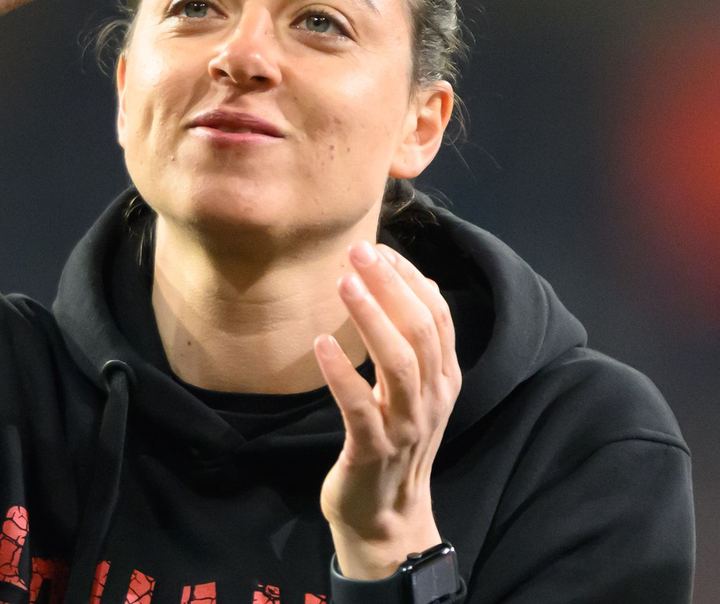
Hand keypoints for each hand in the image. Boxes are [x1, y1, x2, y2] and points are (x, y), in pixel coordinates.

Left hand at [312, 241, 461, 579]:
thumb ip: (417, 343)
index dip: (411, 280)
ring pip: (397, 363)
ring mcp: (406, 426)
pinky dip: (341, 373)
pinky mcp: (373, 449)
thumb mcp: (414, 390)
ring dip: (371, 318)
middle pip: (419, 332)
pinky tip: (322, 343)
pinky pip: (359, 406)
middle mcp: (432, 399)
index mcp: (444, 379)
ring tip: (344, 284)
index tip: (381, 249)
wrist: (385, 517)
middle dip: (391, 286)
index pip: (437, 318)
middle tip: (359, 252)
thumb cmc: (393, 442)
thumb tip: (419, 281)